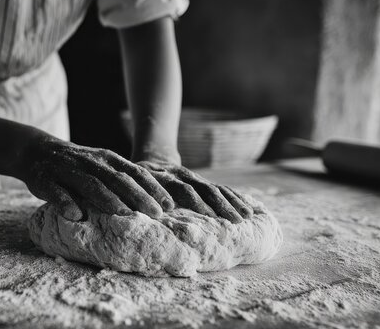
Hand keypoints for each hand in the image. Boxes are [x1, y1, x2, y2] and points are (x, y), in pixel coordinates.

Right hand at [20, 135, 173, 220]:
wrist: (35, 151)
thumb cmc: (77, 165)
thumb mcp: (102, 165)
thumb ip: (122, 179)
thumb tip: (153, 203)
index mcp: (107, 158)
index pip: (135, 172)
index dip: (152, 188)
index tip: (169, 205)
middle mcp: (91, 162)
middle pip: (118, 179)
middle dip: (139, 196)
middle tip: (156, 214)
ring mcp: (68, 170)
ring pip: (91, 185)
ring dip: (108, 200)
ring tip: (125, 215)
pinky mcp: (46, 180)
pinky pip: (57, 192)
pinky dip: (66, 203)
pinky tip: (76, 216)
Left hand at [137, 161, 253, 222]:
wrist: (152, 157)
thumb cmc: (134, 179)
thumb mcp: (130, 182)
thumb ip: (133, 194)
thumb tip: (133, 210)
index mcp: (163, 177)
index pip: (182, 188)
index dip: (193, 201)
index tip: (207, 215)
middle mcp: (182, 176)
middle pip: (203, 189)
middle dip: (219, 205)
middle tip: (233, 222)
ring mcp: (195, 178)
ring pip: (216, 189)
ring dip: (231, 204)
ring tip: (246, 218)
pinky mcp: (203, 182)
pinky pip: (222, 190)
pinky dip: (235, 199)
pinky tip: (249, 210)